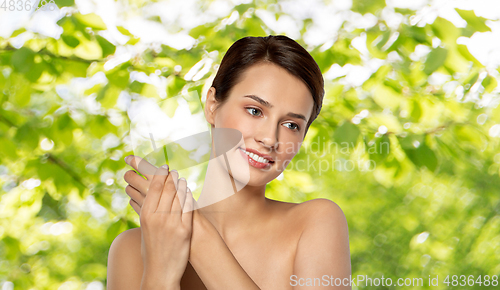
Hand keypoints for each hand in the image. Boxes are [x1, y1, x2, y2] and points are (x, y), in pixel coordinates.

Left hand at [124, 155, 187, 216]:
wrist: (185, 222)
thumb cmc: (184, 199)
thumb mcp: (176, 183)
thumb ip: (164, 176)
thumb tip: (157, 167)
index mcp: (157, 179)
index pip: (140, 165)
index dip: (132, 160)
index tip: (128, 158)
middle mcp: (147, 189)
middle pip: (129, 176)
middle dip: (130, 173)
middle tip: (133, 173)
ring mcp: (143, 201)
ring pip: (129, 189)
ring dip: (131, 186)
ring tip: (137, 185)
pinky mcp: (141, 211)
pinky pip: (132, 201)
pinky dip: (135, 198)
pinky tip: (141, 197)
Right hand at [139, 164, 193, 287]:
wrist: (160, 271)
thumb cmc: (151, 249)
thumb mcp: (144, 227)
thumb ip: (146, 210)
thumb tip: (144, 195)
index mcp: (146, 215)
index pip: (154, 188)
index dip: (159, 175)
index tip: (164, 167)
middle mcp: (158, 217)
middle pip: (167, 189)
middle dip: (171, 177)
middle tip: (174, 171)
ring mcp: (172, 223)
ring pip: (179, 196)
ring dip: (181, 185)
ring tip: (182, 180)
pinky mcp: (184, 230)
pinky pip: (188, 208)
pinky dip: (189, 198)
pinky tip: (189, 193)